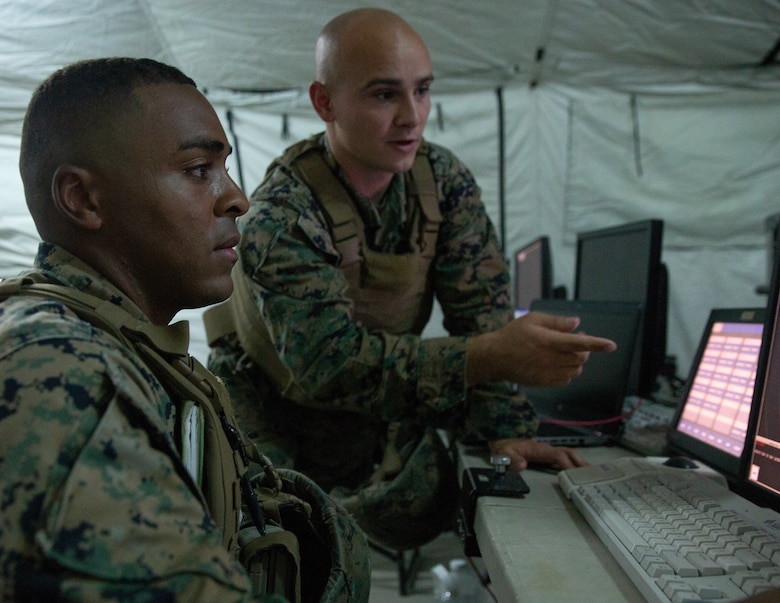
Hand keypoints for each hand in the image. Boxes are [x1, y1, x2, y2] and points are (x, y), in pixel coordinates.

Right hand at [467, 311, 616, 386]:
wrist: (495, 357)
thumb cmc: (513, 335)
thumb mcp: (532, 320)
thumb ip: (556, 322)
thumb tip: (576, 323)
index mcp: (549, 341)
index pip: (579, 343)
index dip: (597, 344)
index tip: (611, 345)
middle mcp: (551, 359)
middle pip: (580, 358)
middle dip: (584, 349)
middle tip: (576, 340)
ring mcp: (548, 373)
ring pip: (576, 370)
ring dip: (577, 361)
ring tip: (566, 352)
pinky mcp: (545, 382)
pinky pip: (566, 380)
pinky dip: (569, 372)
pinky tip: (558, 363)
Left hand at [488, 438, 587, 471]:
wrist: (499, 443)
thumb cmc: (503, 449)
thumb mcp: (503, 454)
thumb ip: (512, 459)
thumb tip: (523, 464)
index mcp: (538, 448)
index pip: (557, 454)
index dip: (566, 463)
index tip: (573, 474)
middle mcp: (545, 448)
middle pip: (567, 452)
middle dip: (579, 461)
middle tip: (591, 473)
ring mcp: (546, 451)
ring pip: (567, 454)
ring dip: (579, 462)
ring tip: (590, 474)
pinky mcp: (546, 455)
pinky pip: (563, 457)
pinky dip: (573, 463)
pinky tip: (578, 471)